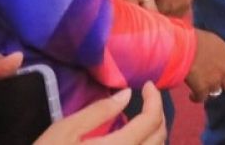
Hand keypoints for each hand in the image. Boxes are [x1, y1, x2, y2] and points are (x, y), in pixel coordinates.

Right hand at [36, 83, 165, 143]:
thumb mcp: (65, 131)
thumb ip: (99, 112)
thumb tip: (127, 95)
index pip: (151, 120)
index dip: (155, 99)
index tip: (147, 85)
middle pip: (159, 138)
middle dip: (159, 115)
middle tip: (148, 100)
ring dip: (155, 134)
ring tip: (142, 119)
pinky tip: (132, 141)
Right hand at [186, 30, 224, 102]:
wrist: (186, 48)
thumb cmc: (198, 38)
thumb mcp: (214, 41)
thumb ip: (219, 51)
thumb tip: (216, 54)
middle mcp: (224, 70)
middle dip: (222, 84)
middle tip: (214, 81)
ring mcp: (214, 81)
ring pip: (216, 92)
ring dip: (210, 90)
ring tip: (202, 88)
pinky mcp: (202, 89)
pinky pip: (201, 98)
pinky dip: (197, 97)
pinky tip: (192, 95)